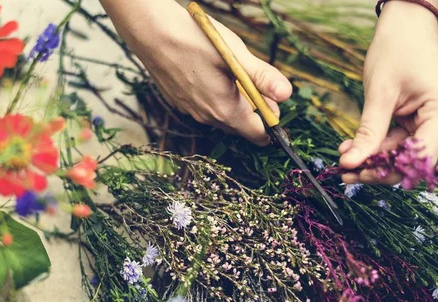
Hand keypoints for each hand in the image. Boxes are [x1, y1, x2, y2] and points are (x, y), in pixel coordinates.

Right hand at [100, 0, 291, 145]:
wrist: (151, 31)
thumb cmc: (194, 40)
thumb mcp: (236, 56)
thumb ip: (263, 77)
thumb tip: (287, 94)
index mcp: (225, 111)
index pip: (258, 133)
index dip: (272, 123)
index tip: (276, 103)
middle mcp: (207, 117)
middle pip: (241, 126)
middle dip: (255, 111)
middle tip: (258, 83)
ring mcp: (191, 111)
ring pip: (222, 116)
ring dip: (234, 102)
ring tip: (234, 75)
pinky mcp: (179, 101)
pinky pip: (205, 107)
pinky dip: (215, 96)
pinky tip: (212, 73)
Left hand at [339, 0, 437, 183]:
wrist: (406, 26)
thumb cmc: (395, 50)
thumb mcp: (379, 93)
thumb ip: (367, 131)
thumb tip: (349, 164)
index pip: (420, 157)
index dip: (389, 171)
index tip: (359, 174)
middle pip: (411, 159)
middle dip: (377, 167)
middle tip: (344, 172)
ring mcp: (436, 120)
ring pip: (403, 153)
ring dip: (372, 158)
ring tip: (343, 159)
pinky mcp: (424, 119)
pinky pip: (400, 141)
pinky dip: (377, 146)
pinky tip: (352, 148)